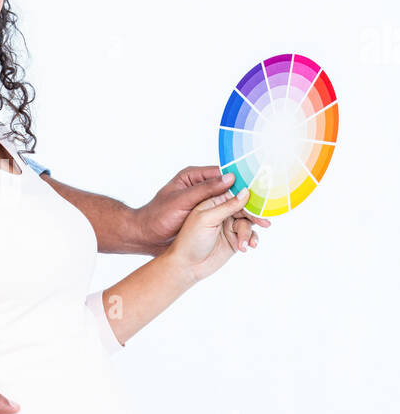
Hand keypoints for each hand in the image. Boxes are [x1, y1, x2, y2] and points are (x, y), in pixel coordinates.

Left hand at [136, 165, 270, 255]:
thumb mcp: (182, 201)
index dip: (243, 182)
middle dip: (251, 203)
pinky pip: (231, 222)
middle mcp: (205, 190)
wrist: (146, 238)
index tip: (259, 188)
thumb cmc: (158, 216)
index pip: (225, 175)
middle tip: (266, 212)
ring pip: (236, 209)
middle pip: (235, 192)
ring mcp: (209, 207)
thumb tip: (231, 177)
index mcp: (195, 178)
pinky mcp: (210, 221)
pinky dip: (241, 228)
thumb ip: (206, 190)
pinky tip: (250, 237)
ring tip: (263, 226)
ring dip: (249, 218)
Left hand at [168, 185, 256, 282]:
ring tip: (246, 243)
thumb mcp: (205, 218)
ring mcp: (226, 223)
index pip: (231, 188)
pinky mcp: (233, 238)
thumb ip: (226, 205)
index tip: (261, 194)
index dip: (246, 190)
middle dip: (253, 213)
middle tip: (263, 222)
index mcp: (208, 199)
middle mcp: (218, 209)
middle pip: (243, 204)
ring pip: (247, 220)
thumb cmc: (188, 239)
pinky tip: (247, 246)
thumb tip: (245, 191)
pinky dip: (250, 239)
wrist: (185, 266)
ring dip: (248, 231)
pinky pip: (248, 233)